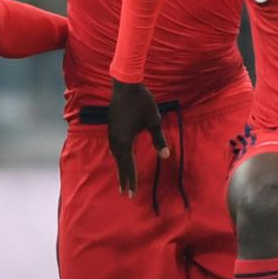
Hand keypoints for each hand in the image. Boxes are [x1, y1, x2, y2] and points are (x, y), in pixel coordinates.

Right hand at [105, 80, 167, 195]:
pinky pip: (115, 148)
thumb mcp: (154, 121)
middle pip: (120, 163)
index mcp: (124, 140)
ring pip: (116, 156)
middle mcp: (115, 139)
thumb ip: (159, 139)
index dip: (131, 179)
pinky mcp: (112, 127)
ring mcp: (112, 133)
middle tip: (127, 193)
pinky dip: (118, 158)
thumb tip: (165, 156)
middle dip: (124, 178)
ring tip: (123, 181)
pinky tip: (120, 159)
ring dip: (120, 168)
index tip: (132, 192)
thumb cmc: (142, 102)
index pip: (129, 165)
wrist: (125, 85)